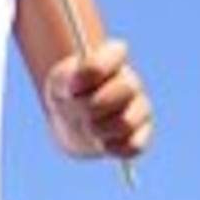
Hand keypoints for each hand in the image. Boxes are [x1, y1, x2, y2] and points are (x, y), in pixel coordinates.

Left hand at [44, 40, 153, 160]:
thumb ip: (65, 79)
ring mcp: (139, 109)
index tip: (72, 85)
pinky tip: (102, 143)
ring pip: (127, 121)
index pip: (119, 51)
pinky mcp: (140, 135)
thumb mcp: (58, 83)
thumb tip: (76, 86)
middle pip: (125, 88)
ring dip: (100, 129)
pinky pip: (134, 146)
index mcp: (114, 59)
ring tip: (88, 128)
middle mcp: (130, 82)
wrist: (70, 122)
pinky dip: (114, 147)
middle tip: (77, 112)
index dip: (93, 69)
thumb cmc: (67, 96)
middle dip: (93, 105)